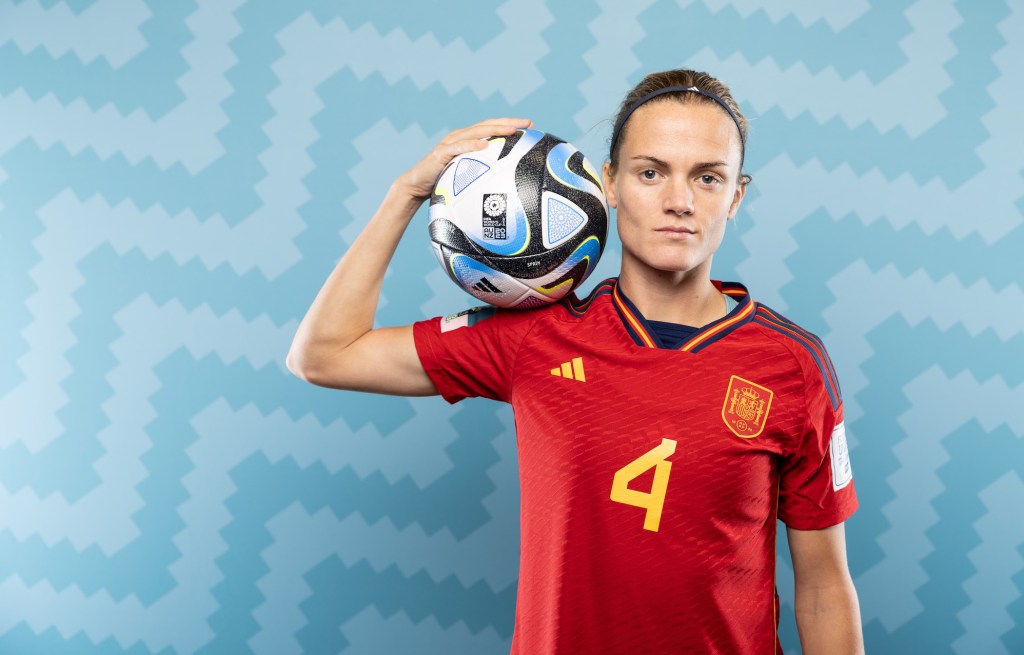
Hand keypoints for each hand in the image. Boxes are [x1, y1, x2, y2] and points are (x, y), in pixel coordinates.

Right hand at [395, 117, 533, 200]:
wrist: (416, 186)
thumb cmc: (443, 183)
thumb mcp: (466, 176)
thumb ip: (482, 174)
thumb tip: (505, 184)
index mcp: (468, 140)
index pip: (492, 128)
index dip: (511, 124)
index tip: (531, 125)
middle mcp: (460, 137)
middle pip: (488, 125)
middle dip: (509, 122)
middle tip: (528, 123)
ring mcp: (450, 143)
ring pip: (476, 132)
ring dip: (495, 129)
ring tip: (512, 130)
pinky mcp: (441, 153)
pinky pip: (458, 147)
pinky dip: (471, 145)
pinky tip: (485, 145)